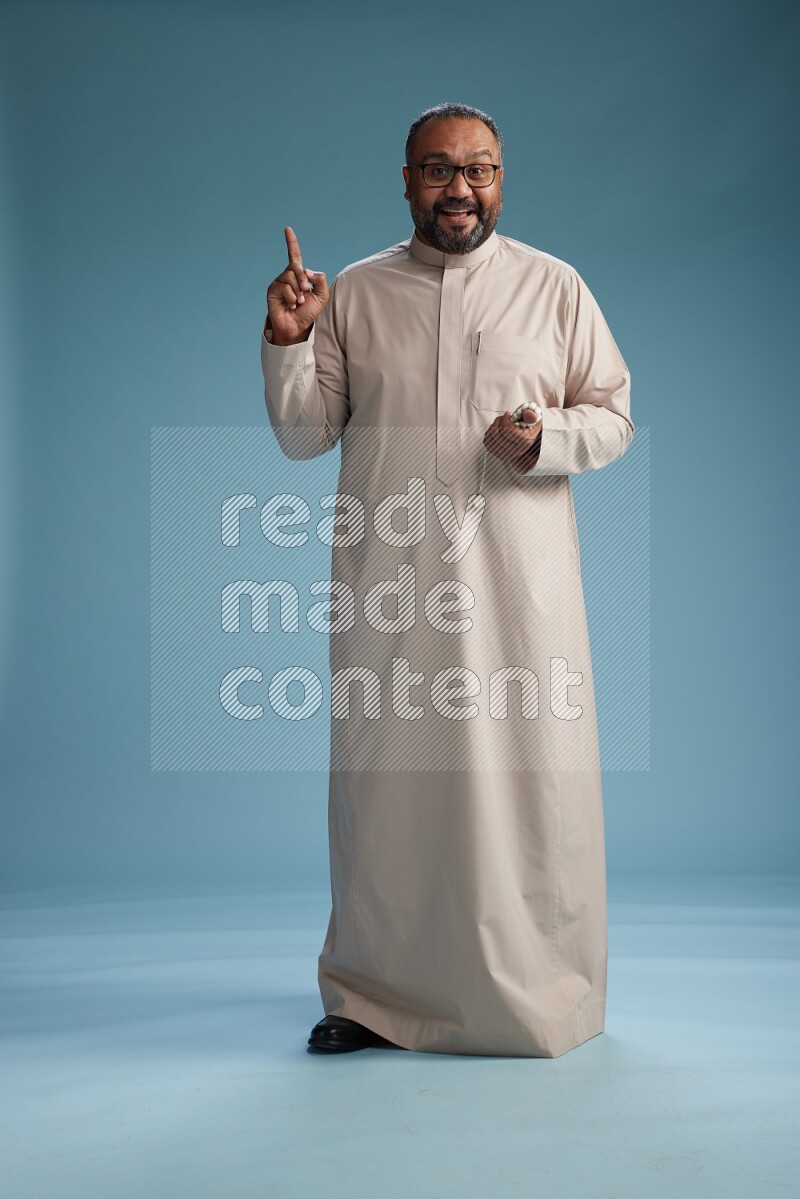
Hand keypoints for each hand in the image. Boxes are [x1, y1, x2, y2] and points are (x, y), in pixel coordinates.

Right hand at [266, 227, 329, 345]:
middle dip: (303, 279)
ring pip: (290, 276)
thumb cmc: (309, 312)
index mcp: (299, 275)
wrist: (298, 326)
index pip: (295, 255)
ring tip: (298, 302)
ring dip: (298, 291)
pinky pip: (284, 287)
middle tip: (306, 292)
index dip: (291, 242)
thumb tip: (305, 270)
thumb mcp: (322, 295)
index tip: (287, 229)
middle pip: (296, 266)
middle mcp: (287, 276)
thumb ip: (319, 279)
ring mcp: (279, 282)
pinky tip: (291, 305)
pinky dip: (292, 297)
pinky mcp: (273, 290)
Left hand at [483, 408, 541, 472]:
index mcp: (524, 440)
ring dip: (493, 427)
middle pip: (496, 434)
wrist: (528, 439)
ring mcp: (505, 454)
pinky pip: (487, 442)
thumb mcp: (534, 418)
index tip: (508, 414)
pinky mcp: (498, 454)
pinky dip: (489, 433)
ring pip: (490, 438)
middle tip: (503, 417)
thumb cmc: (529, 426)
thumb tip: (529, 414)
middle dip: (498, 421)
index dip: (505, 419)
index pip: (507, 430)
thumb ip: (531, 415)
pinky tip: (497, 430)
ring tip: (500, 423)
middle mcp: (515, 450)